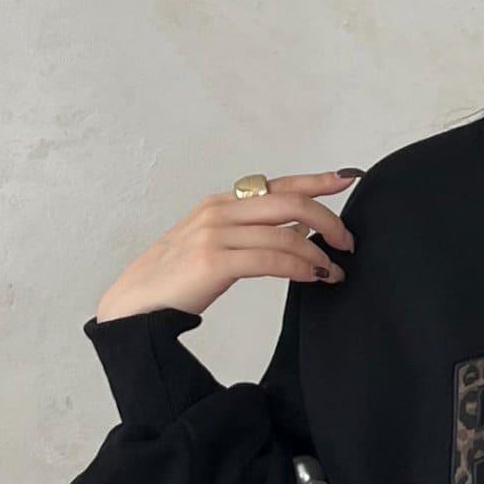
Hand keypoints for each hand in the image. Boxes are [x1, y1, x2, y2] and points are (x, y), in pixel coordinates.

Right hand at [92, 169, 360, 323]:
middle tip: (348, 243)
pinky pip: (270, 259)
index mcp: (220, 204)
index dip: (314, 181)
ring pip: (284, 232)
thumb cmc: (176, 280)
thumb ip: (252, 237)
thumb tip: (298, 235)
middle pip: (288, 202)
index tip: (345, 179)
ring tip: (335, 271)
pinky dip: (299, 267)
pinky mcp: (214, 261)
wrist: (135, 304)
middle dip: (327, 220)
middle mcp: (219, 211)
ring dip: (318, 253)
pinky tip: (314, 277)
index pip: (277, 185)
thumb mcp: (216, 247)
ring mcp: (215, 234)